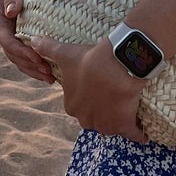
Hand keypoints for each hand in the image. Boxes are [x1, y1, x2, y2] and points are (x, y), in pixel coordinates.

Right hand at [0, 0, 53, 83]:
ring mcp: (12, 40)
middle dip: (31, 66)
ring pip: (20, 61)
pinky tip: (51, 74)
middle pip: (14, 56)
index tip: (38, 58)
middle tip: (49, 73)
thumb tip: (12, 11)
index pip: (8, 42)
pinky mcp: (22, 42)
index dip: (23, 52)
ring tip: (51, 78)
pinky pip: (27, 59)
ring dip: (34, 71)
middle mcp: (4, 34)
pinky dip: (36, 67)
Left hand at [26, 34, 149, 142]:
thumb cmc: (87, 61)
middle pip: (93, 118)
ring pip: (110, 127)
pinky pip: (132, 134)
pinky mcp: (124, 125)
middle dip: (99, 112)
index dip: (86, 97)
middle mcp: (86, 120)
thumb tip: (32, 40)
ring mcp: (106, 125)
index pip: (77, 106)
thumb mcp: (65, 54)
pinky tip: (143, 135)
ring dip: (116, 122)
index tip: (94, 90)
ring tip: (125, 112)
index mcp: (71, 106)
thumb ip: (48, 48)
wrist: (113, 67)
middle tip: (110, 98)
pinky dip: (138, 135)